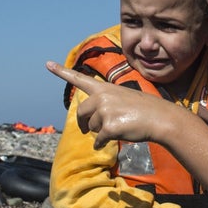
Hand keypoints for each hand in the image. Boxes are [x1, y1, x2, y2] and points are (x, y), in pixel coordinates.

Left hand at [46, 61, 174, 147]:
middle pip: (81, 113)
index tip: (47, 64)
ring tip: (118, 127)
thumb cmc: (143, 110)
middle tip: (87, 129)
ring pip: (91, 128)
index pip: (79, 79)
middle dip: (84, 123)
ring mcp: (105, 111)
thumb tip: (89, 124)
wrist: (159, 118)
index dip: (61, 72)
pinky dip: (103, 143)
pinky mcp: (109, 126)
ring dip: (100, 132)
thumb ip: (104, 104)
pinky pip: (99, 140)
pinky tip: (111, 141)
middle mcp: (101, 97)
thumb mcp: (122, 98)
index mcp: (104, 88)